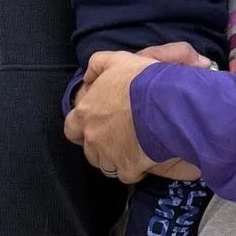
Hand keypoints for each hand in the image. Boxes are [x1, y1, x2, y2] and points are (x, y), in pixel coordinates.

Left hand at [65, 51, 157, 182]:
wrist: (165, 103)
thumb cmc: (139, 80)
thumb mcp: (117, 60)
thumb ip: (98, 65)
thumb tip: (89, 77)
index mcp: (85, 113)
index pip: (71, 127)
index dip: (81, 128)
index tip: (94, 125)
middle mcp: (92, 137)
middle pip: (89, 150)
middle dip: (99, 147)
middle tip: (116, 139)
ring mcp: (109, 155)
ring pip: (106, 165)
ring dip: (116, 158)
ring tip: (133, 148)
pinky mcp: (128, 168)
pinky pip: (127, 174)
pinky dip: (134, 169)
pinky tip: (145, 159)